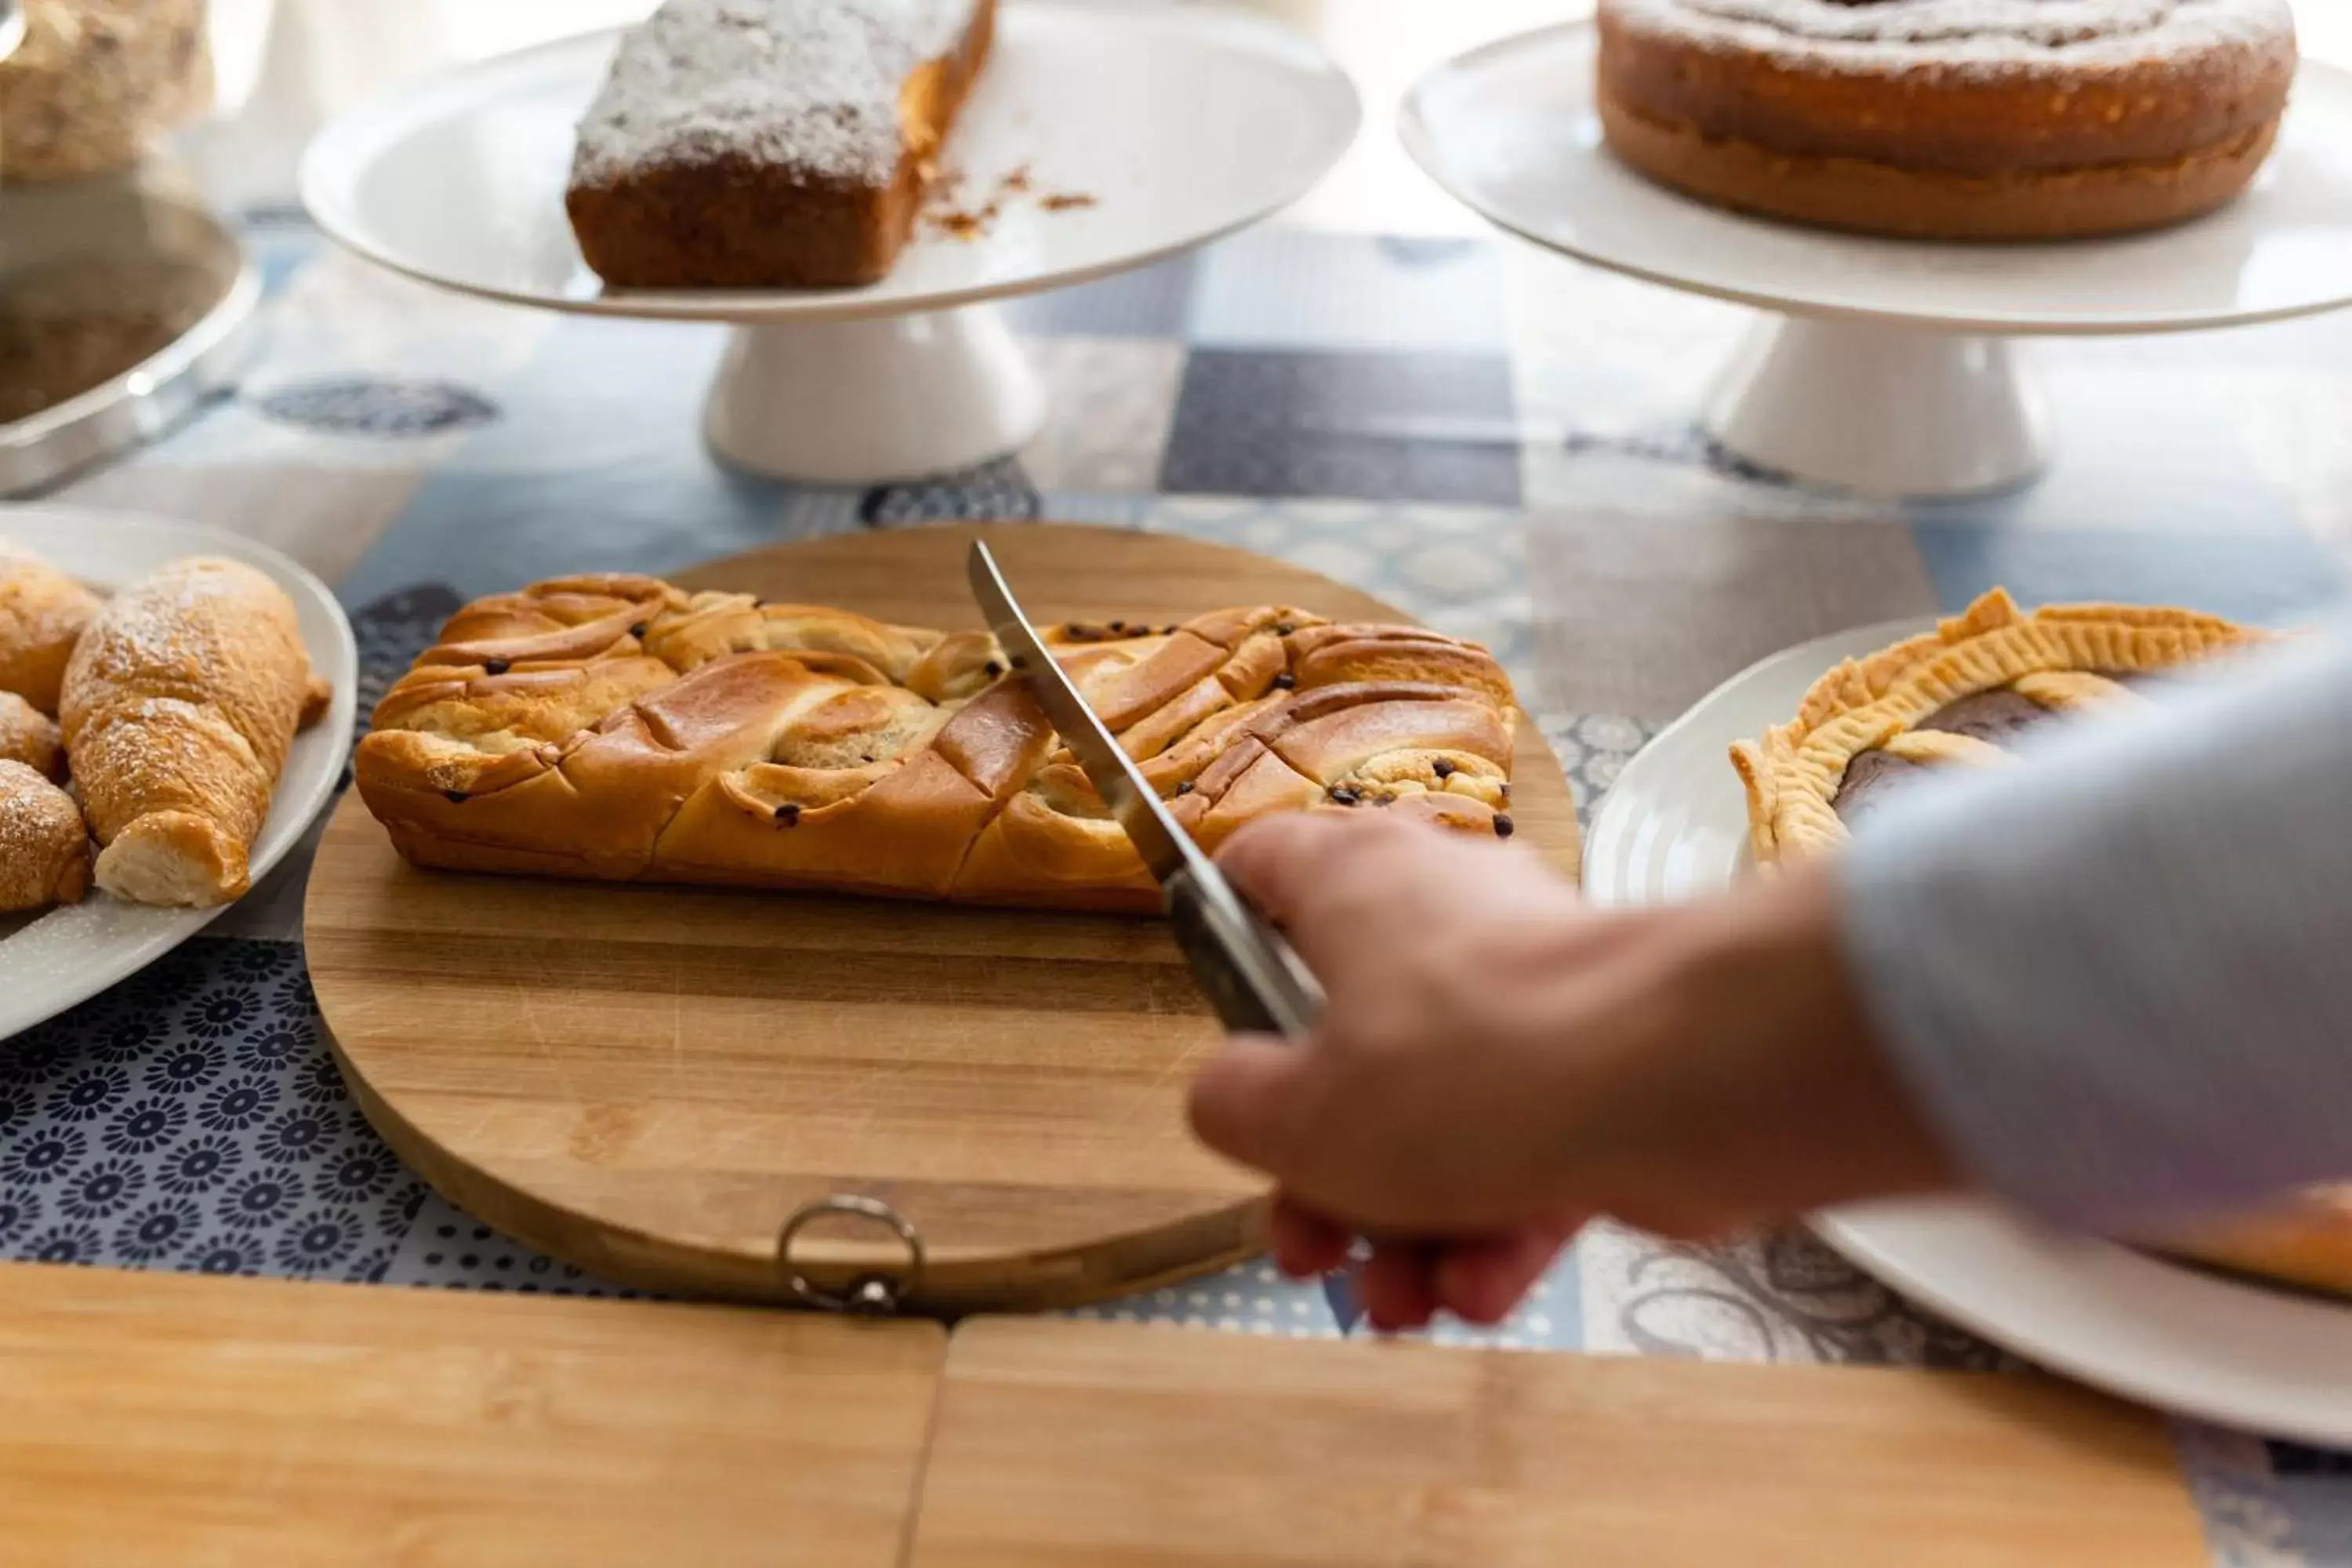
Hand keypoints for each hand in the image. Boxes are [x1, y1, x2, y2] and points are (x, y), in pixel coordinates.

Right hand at [1188, 813, 1957, 1330]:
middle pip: (1347, 1035)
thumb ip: (1229, 1105)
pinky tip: (1481, 1291)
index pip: (1261, 867)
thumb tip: (1233, 1098)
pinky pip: (1528, 1143)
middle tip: (1309, 1243)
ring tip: (1399, 1301)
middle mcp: (1445, 915)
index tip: (1216, 1018)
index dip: (1223, 933)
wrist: (1681, 1084)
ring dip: (1406, 1222)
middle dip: (1322, 1167)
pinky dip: (1498, 1219)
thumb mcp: (1293, 1114)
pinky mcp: (1607, 1063)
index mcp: (1354, 881)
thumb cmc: (1468, 1069)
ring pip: (1440, 1111)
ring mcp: (1533, 990)